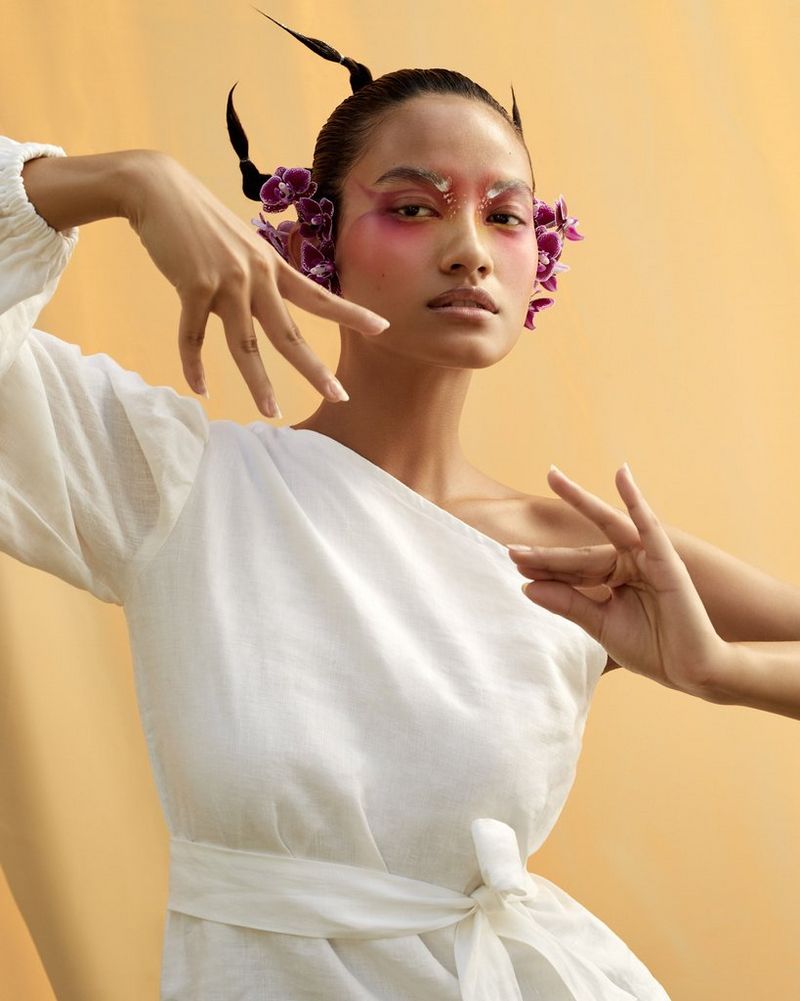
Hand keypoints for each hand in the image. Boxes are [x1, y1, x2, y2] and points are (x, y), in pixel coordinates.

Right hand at [125, 152, 389, 415]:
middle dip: (315, 369)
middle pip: (289, 333)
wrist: (157, 189)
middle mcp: (256, 276)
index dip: (351, 313)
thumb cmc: (198, 219)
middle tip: (339, 396)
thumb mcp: (239, 243)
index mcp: (271, 265)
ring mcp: (226, 282)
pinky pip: (195, 336)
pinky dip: (194, 364)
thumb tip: (258, 300)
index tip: (382, 328)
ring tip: (272, 411)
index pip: (318, 296)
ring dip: (258, 382)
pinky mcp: (194, 287)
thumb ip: (253, 273)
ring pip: (245, 345)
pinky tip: (200, 388)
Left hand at [507, 464, 726, 695]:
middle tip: (510, 546)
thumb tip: (527, 586)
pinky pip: (647, 525)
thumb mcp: (599, 624)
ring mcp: (647, 559)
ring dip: (579, 501)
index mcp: (613, 580)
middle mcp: (628, 564)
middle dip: (546, 553)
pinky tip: (621, 475)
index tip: (512, 563)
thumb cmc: (652, 649)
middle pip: (579, 554)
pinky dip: (636, 499)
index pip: (571, 570)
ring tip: (553, 476)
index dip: (542, 568)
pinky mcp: (666, 560)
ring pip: (603, 533)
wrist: (691, 670)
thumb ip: (567, 602)